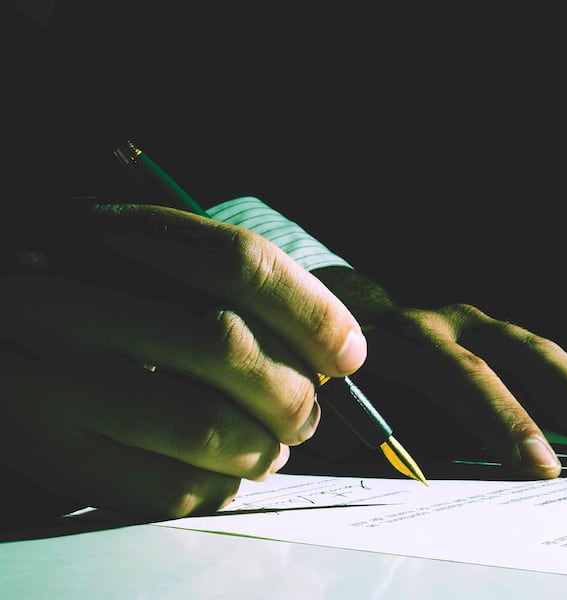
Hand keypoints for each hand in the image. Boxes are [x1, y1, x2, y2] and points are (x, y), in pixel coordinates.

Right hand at [0, 204, 366, 517]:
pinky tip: (225, 474)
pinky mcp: (48, 451)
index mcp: (105, 236)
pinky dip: (219, 489)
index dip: (312, 312)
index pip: (237, 261)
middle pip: (224, 344)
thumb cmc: (87, 294)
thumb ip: (230, 288)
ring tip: (272, 447)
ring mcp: (48, 379)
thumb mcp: (141, 259)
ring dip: (263, 447)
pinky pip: (162, 488)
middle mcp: (69, 298)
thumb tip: (337, 349)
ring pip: (202, 426)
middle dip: (293, 392)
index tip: (349, 354)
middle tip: (308, 413)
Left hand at [311, 268, 566, 478]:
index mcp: (408, 335)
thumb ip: (361, 431)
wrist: (350, 325)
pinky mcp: (514, 343)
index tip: (539, 467)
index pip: (462, 372)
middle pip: (528, 358)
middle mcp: (458, 320)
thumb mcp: (338, 404)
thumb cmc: (342, 379)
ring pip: (561, 361)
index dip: (502, 418)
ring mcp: (492, 328)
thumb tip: (404, 470)